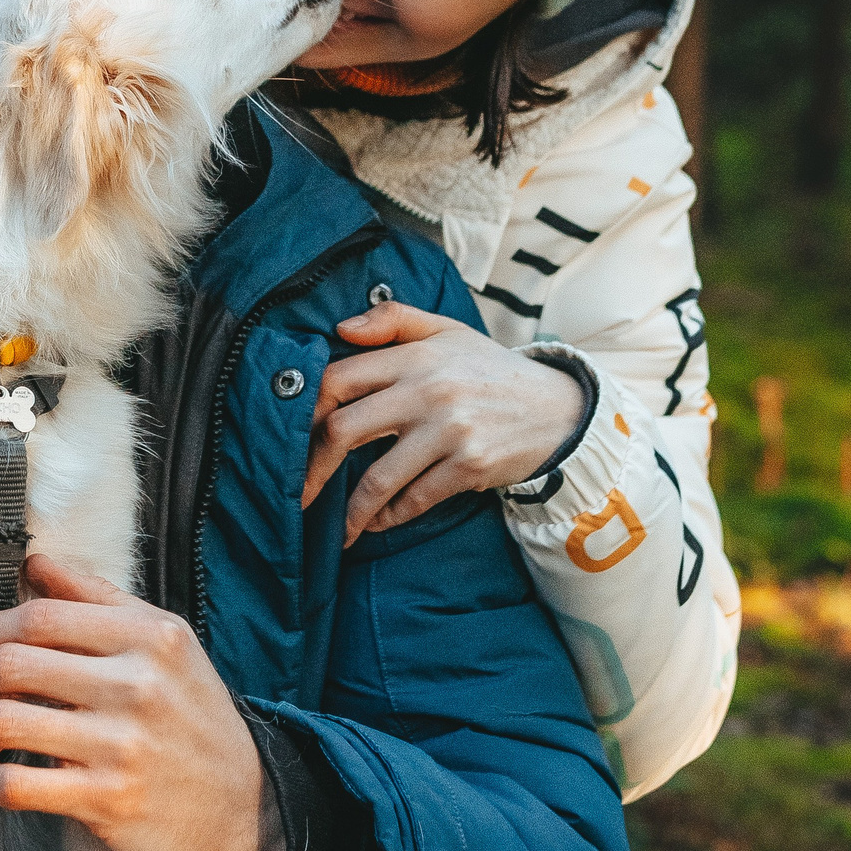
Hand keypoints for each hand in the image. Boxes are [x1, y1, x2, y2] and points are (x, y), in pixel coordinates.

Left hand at [0, 556, 267, 850]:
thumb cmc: (191, 715)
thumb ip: (99, 598)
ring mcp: (122, 745)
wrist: (240, 805)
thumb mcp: (165, 642)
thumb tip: (35, 563)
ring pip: (5, 722)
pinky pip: (18, 785)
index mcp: (148, 637)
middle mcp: (137, 685)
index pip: (40, 616)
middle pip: (12, 664)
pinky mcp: (108, 799)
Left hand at [302, 304, 585, 543]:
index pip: (338, 379)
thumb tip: (340, 328)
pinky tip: (379, 522)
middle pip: (344, 429)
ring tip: (340, 529)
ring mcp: (448, 431)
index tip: (293, 435)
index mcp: (415, 357)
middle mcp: (428, 392)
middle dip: (313, 467)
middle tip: (299, 492)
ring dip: (350, 510)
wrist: (557, 408)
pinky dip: (391, 516)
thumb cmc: (490, 370)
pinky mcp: (469, 466)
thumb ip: (393, 321)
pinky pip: (415, 499)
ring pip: (377, 478)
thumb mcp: (447, 331)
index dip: (306, 410)